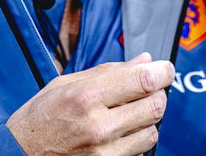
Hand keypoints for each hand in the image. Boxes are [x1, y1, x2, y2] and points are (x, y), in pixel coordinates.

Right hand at [6, 52, 173, 155]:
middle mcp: (99, 126)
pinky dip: (137, 139)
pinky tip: (121, 131)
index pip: (143, 81)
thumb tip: (144, 60)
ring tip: (130, 110)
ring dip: (148, 118)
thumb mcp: (67, 83)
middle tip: (149, 86)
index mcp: (87, 96)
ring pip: (152, 131)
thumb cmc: (40, 118)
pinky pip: (140, 152)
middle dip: (158, 92)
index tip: (165, 67)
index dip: (162, 71)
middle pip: (155, 106)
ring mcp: (104, 153)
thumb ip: (109, 71)